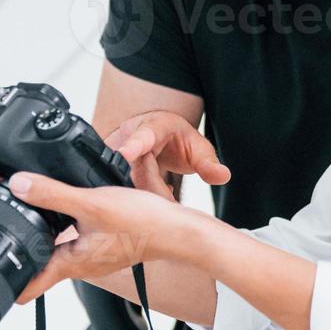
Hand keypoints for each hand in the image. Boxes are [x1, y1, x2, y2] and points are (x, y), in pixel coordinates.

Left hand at [7, 171, 201, 303]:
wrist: (178, 230)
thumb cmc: (144, 224)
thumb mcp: (92, 203)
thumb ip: (53, 193)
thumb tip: (18, 185)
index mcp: (70, 263)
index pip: (27, 288)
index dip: (4, 282)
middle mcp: (79, 265)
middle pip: (38, 268)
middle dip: (17, 254)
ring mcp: (92, 257)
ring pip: (55, 253)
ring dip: (41, 240)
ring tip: (26, 217)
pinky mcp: (104, 246)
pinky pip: (74, 242)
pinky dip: (63, 231)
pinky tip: (66, 211)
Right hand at [106, 110, 230, 197]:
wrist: (155, 137)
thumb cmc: (176, 140)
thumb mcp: (197, 147)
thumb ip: (208, 162)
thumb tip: (223, 176)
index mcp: (153, 126)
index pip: (143, 136)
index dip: (134, 145)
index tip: (125, 153)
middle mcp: (128, 137)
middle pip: (137, 172)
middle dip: (157, 191)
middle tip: (175, 203)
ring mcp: (114, 154)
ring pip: (126, 184)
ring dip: (149, 198)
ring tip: (169, 197)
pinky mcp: (107, 170)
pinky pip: (120, 191)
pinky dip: (140, 201)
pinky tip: (157, 196)